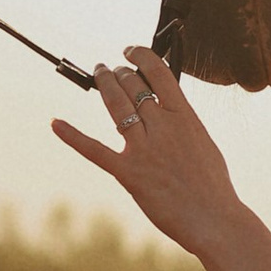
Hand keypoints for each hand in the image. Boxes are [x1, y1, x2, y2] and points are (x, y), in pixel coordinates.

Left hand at [52, 49, 270, 270]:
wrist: (215, 219)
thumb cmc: (213, 186)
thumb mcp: (203, 142)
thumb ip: (183, 122)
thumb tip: (168, 106)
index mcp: (185, 117)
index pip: (159, 72)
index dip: (141, 55)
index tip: (131, 51)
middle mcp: (163, 127)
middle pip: (134, 85)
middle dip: (119, 73)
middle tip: (111, 70)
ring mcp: (144, 149)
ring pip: (117, 105)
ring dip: (105, 84)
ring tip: (99, 74)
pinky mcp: (128, 173)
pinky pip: (95, 150)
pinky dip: (72, 135)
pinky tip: (56, 123)